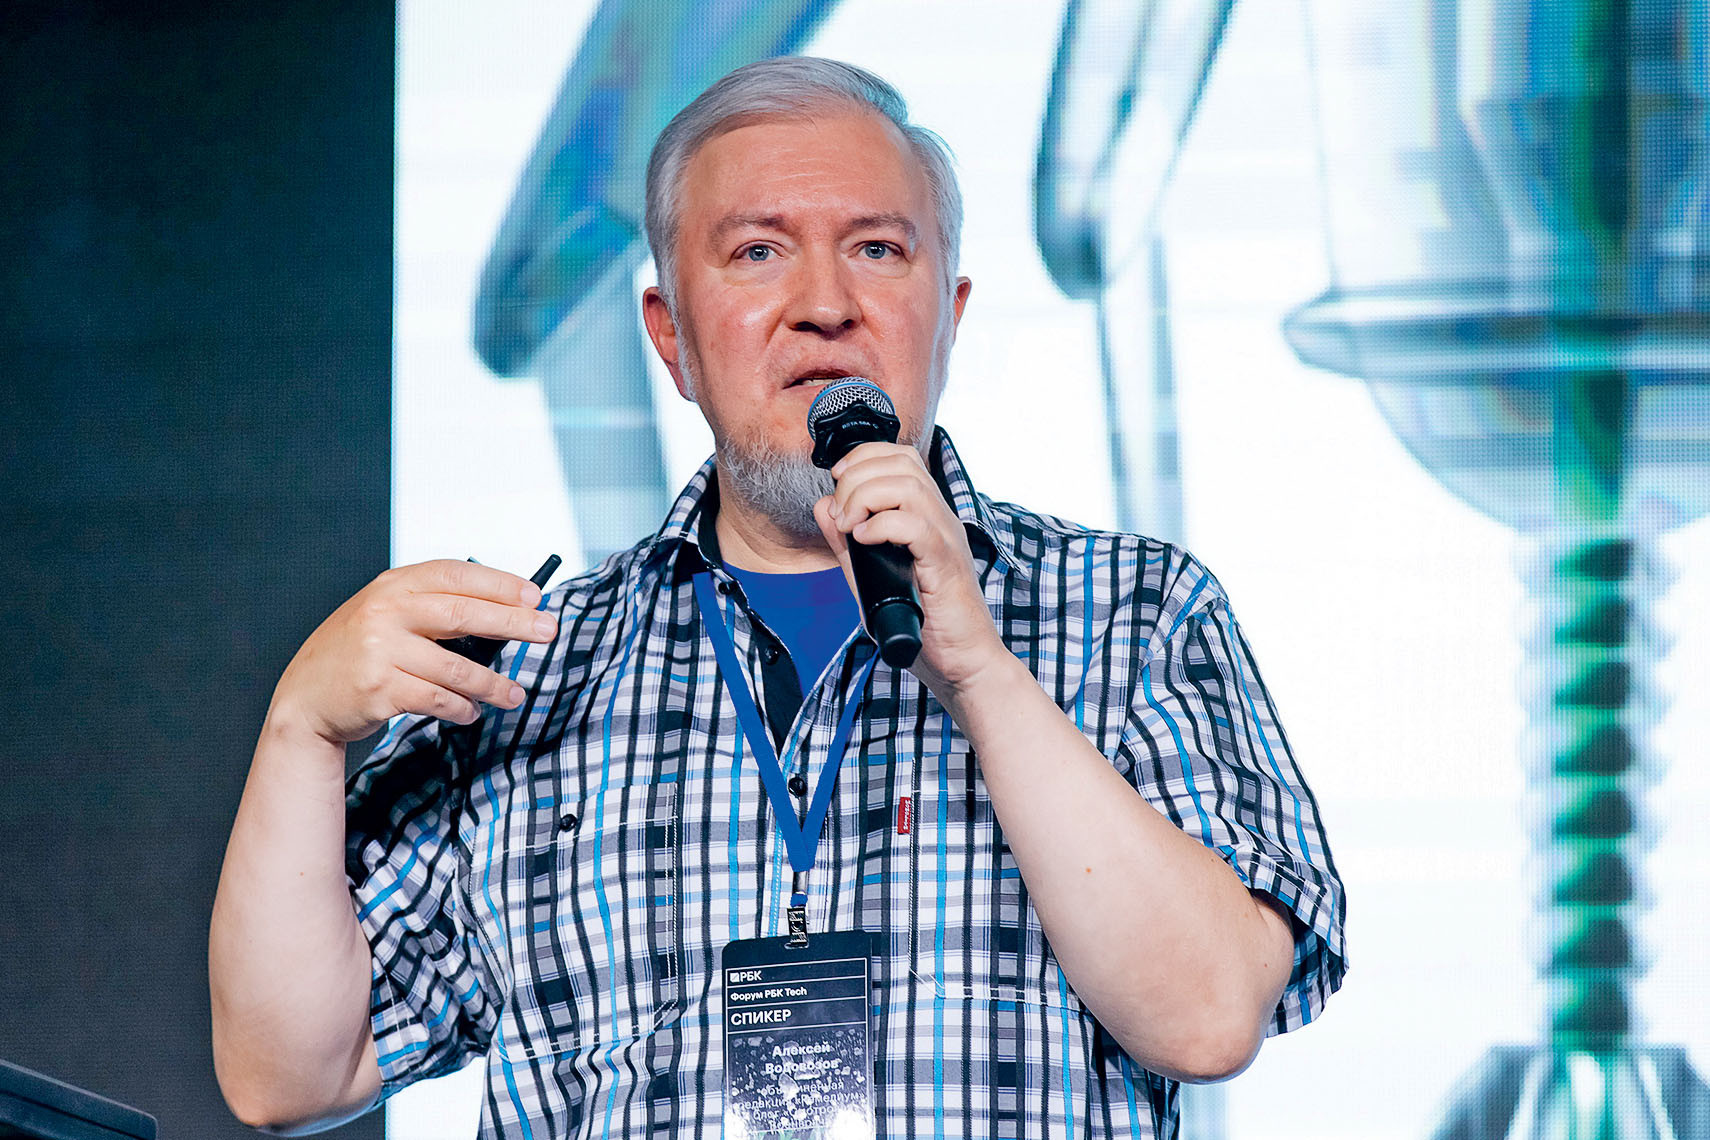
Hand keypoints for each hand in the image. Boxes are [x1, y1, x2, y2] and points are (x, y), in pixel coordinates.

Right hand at [268, 559, 557, 746]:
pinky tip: (472, 712)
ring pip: (456, 667)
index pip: (455, 575)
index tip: (535, 595)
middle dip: (514, 623)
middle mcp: (386, 612)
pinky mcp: (379, 689)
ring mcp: (381, 650)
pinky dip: (462, 708)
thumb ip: (432, 607)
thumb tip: (503, 612)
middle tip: (548, 631)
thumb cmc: (358, 653)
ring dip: (492, 684)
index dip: (499, 583)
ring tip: (514, 695)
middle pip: (465, 614)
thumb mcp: (387, 614)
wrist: (305, 697)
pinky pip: (437, 699)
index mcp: (393, 586)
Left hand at [814, 442, 1009, 699]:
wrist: (962, 663)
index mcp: (928, 516)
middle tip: (841, 513)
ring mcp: (947, 539)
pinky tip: (864, 541)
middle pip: (902, 463)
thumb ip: (847, 544)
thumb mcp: (872, 576)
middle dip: (857, 477)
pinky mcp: (946, 565)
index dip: (863, 457)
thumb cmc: (925, 625)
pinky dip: (882, 526)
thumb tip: (824, 507)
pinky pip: (916, 527)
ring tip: (850, 526)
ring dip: (866, 496)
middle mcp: (941, 520)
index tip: (837, 482)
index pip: (901, 458)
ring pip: (908, 486)